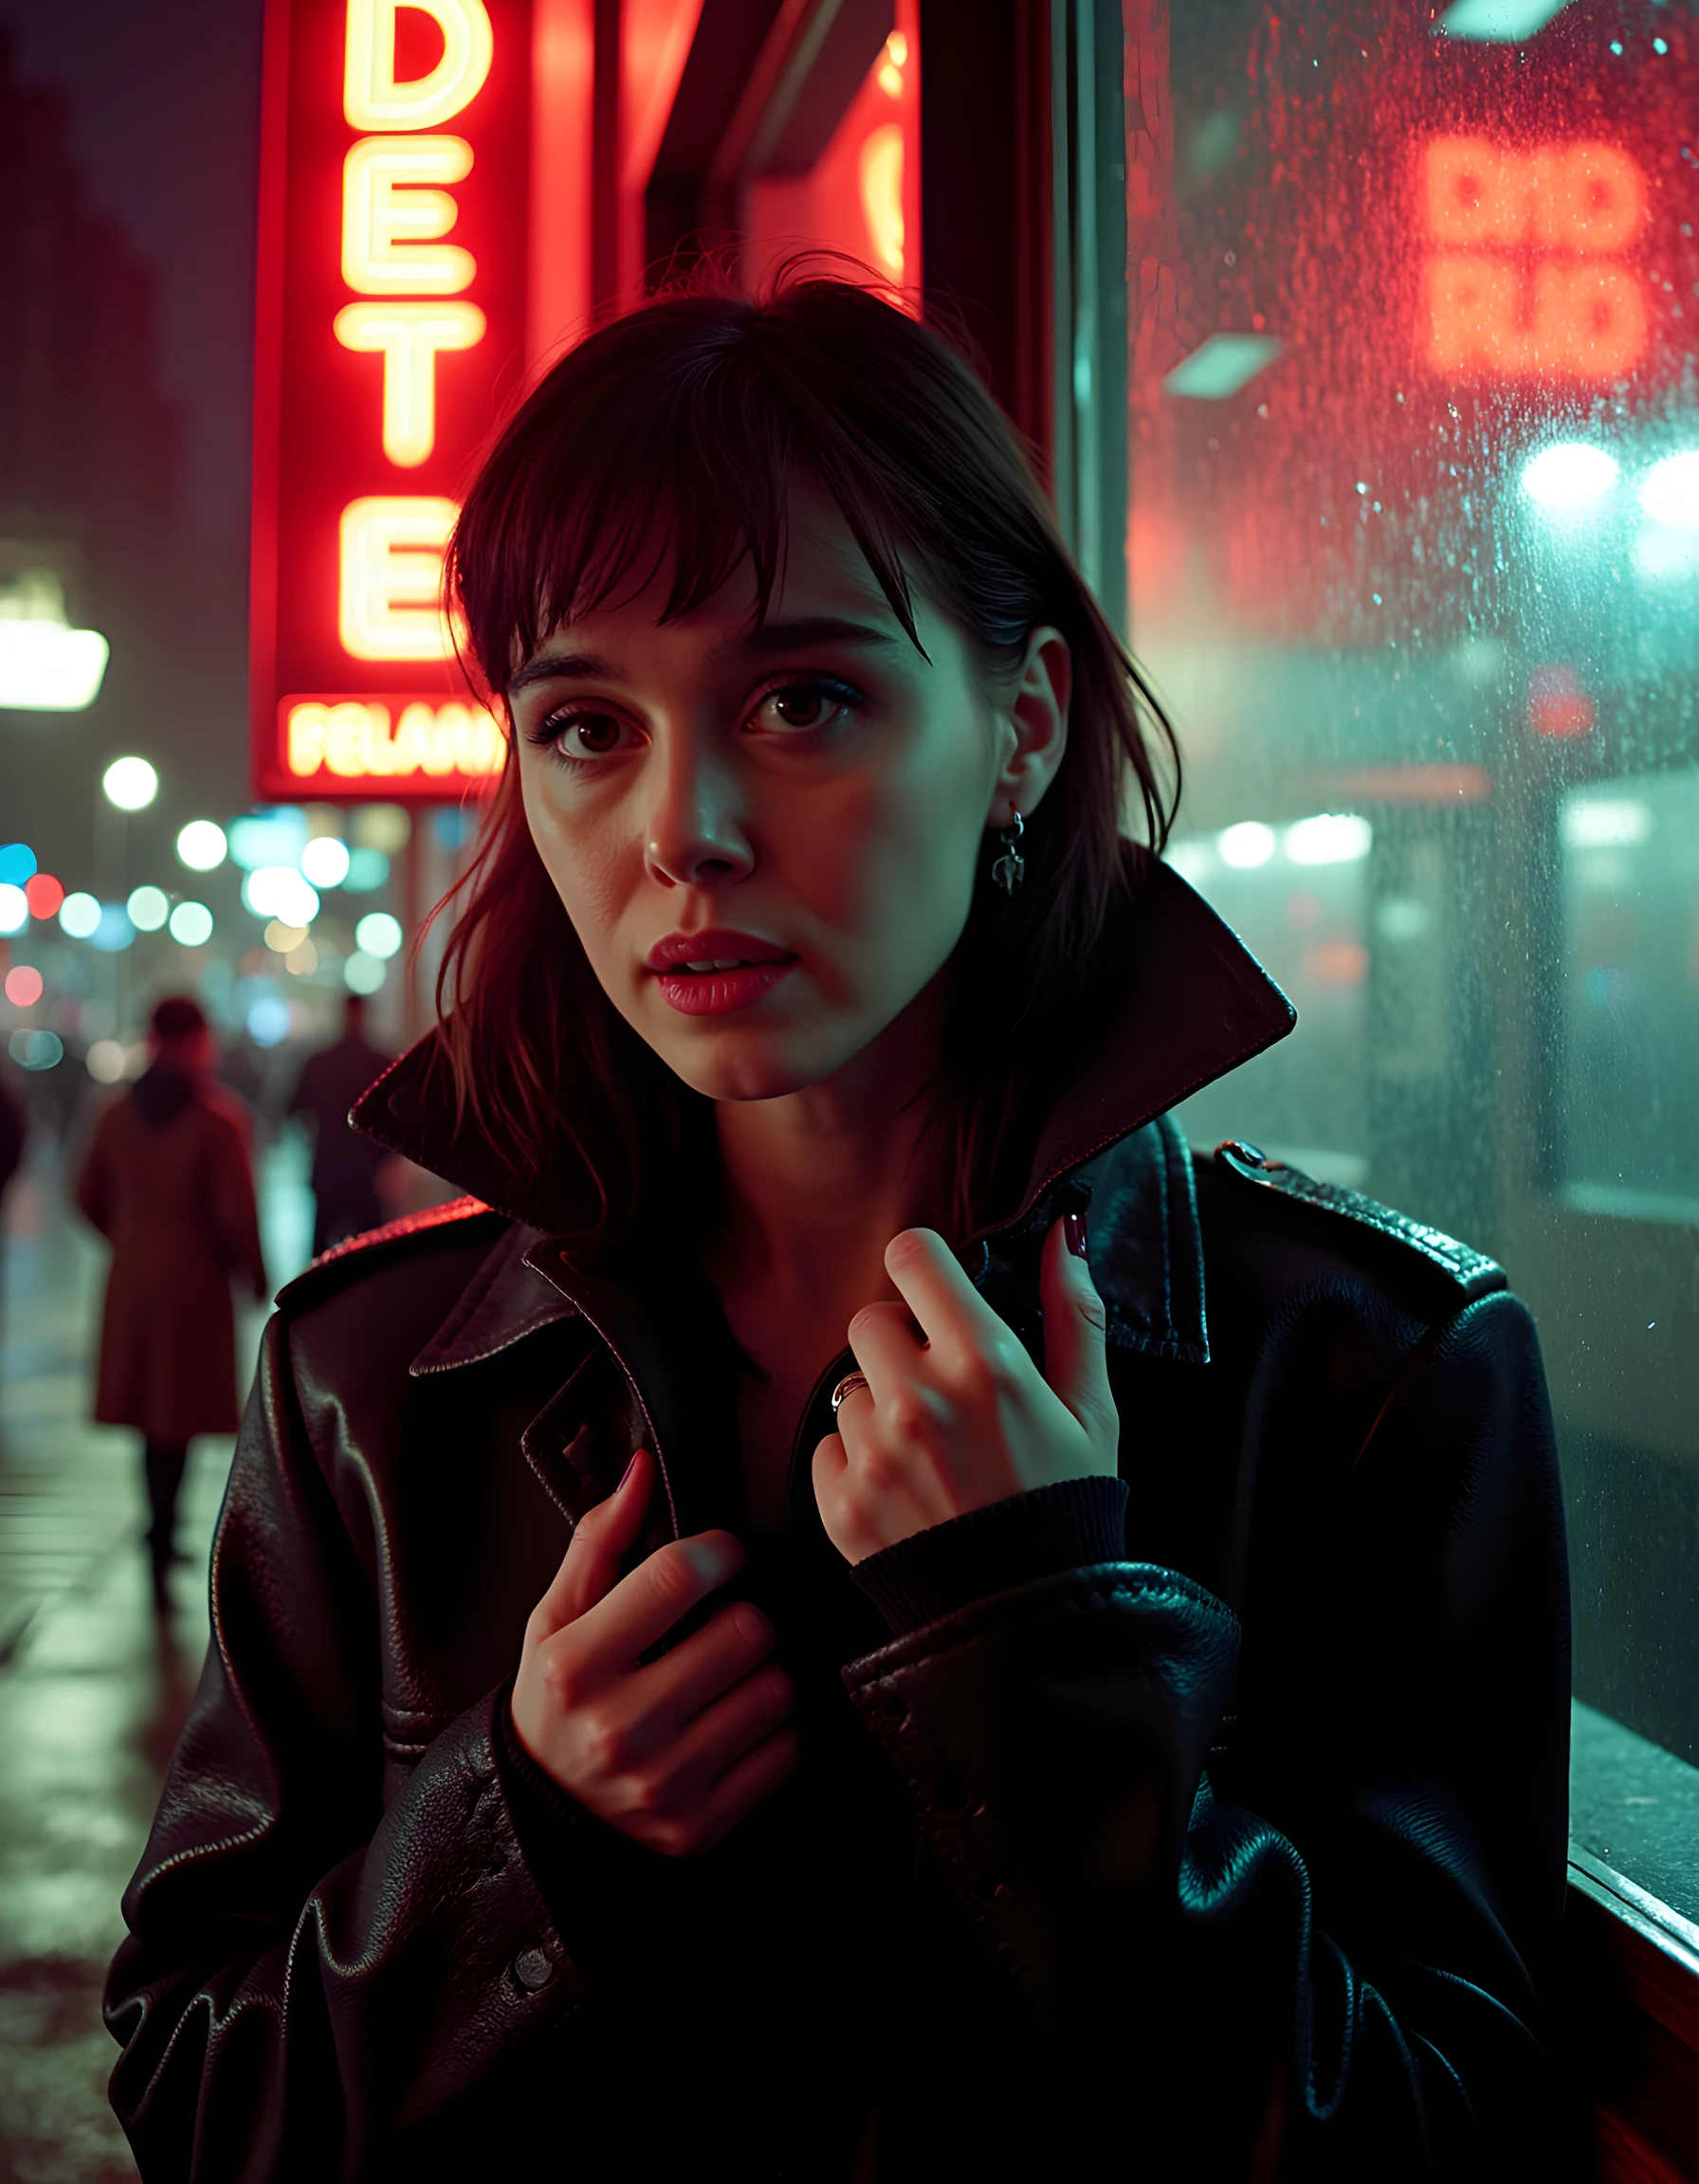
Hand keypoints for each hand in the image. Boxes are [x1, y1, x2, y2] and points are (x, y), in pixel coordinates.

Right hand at [510, 1451, 798, 1855]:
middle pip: (744, 1632)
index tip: (722, 1556)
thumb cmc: (556, 1701)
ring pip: (774, 1691)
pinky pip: (783, 1752)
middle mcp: (619, 1729)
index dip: (718, 1552)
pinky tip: (734, 1725)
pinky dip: (772, 1734)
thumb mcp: (554, 1619)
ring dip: (761, 1676)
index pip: (678, 1576)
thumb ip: (600, 1540)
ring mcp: (663, 1783)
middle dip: (742, 1618)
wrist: (541, 1811)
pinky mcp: (699, 1825)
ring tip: (726, 1679)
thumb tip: (642, 1471)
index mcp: (576, 1666)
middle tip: (720, 1628)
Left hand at [811, 1215, 1116, 1563]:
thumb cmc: (1066, 1508)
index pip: (912, 1255)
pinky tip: (906, 1490)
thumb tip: (1061, 1233)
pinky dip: (858, 1463)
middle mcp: (921, 1399)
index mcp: (986, 1361)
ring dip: (881, 1408)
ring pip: (850, 1386)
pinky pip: (829, 1446)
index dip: (925, 1272)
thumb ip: (1075, 1312)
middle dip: (902, 1344)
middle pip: (871, 1318)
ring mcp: (874, 1452)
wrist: (1029, 1621)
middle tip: (942, 1389)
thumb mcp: (1092, 1409)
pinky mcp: (840, 1501)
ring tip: (931, 1453)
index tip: (938, 1299)